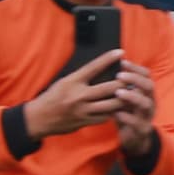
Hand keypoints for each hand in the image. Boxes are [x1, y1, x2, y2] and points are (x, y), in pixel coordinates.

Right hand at [19, 49, 144, 142]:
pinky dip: (113, 112)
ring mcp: (82, 110)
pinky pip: (104, 117)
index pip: (93, 67)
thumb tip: (99, 70)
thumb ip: (81, 78)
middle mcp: (79, 95)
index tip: (120, 52)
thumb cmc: (52, 97)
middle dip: (123, 83)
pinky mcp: (84, 122)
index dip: (108, 59)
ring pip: (110, 105)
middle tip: (133, 79)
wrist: (39, 118)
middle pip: (108, 88)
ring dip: (123, 99)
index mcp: (72, 82)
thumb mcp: (64, 82)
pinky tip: (119, 108)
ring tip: (132, 94)